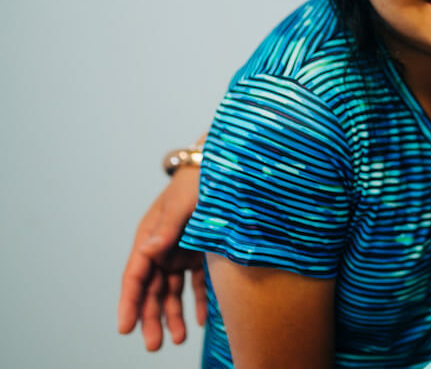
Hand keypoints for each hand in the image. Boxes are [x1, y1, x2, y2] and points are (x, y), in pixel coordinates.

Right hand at [116, 166, 206, 348]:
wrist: (226, 165)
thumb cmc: (200, 179)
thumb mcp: (184, 201)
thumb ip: (168, 227)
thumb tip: (149, 250)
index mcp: (150, 235)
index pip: (135, 275)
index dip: (128, 303)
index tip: (125, 328)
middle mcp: (162, 247)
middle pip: (151, 290)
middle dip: (150, 318)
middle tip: (154, 345)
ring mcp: (181, 251)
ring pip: (172, 291)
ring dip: (173, 316)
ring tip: (177, 340)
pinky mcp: (201, 253)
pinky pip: (196, 283)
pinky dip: (198, 302)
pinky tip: (202, 322)